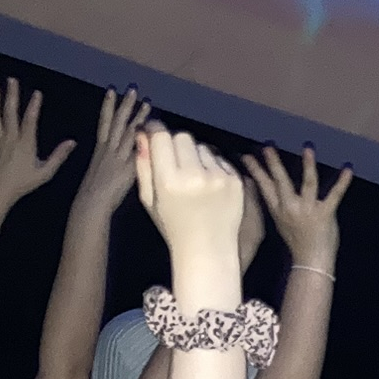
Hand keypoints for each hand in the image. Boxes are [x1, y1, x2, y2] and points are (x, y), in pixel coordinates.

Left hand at [0, 78, 74, 205]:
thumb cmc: (21, 183)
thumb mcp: (45, 172)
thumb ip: (59, 156)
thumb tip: (73, 141)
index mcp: (25, 143)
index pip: (30, 120)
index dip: (33, 106)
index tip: (37, 93)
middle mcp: (9, 138)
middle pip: (9, 113)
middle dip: (11, 95)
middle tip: (11, 80)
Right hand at [71, 88, 151, 221]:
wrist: (92, 203)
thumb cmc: (98, 193)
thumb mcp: (106, 169)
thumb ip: (118, 157)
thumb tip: (134, 146)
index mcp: (100, 149)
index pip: (105, 122)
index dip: (109, 107)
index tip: (113, 91)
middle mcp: (108, 148)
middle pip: (116, 121)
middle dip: (123, 104)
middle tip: (131, 88)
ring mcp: (117, 156)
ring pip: (127, 130)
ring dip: (136, 115)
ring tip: (144, 100)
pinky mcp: (127, 165)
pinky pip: (135, 147)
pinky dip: (141, 135)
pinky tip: (149, 125)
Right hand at [134, 128, 242, 260]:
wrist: (208, 248)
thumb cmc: (173, 225)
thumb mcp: (150, 199)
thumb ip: (144, 166)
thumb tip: (142, 133)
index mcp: (169, 181)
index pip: (162, 137)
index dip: (155, 130)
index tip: (153, 131)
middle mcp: (195, 175)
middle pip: (183, 136)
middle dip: (175, 143)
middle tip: (173, 160)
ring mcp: (219, 176)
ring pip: (203, 147)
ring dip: (196, 156)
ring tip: (193, 178)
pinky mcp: (236, 180)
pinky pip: (220, 159)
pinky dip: (213, 166)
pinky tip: (208, 186)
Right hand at [240, 145, 351, 267]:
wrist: (311, 260)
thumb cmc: (297, 241)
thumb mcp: (280, 222)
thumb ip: (276, 203)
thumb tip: (265, 187)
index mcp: (278, 210)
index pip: (264, 186)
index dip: (255, 171)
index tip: (247, 156)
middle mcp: (290, 207)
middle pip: (280, 181)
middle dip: (273, 162)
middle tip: (268, 146)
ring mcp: (308, 209)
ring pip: (308, 182)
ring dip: (308, 164)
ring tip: (307, 147)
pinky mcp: (325, 213)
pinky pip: (335, 194)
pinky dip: (343, 181)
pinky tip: (348, 168)